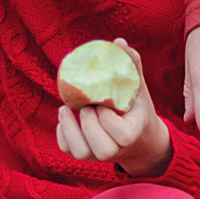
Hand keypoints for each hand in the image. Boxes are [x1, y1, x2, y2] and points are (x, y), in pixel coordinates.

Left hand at [55, 42, 171, 176]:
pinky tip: (64, 116)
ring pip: (81, 152)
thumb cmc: (134, 107)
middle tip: (86, 107)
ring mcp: (98, 156)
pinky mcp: (83, 155)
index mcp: (132, 135)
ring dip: (70, 130)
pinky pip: (67, 150)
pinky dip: (62, 133)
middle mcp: (116, 151)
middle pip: (102, 148)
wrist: (135, 135)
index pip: (123, 136)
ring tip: (65, 109)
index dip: (109, 121)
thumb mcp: (137, 87)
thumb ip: (131, 66)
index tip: (104, 105)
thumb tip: (118, 42)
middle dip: (90, 125)